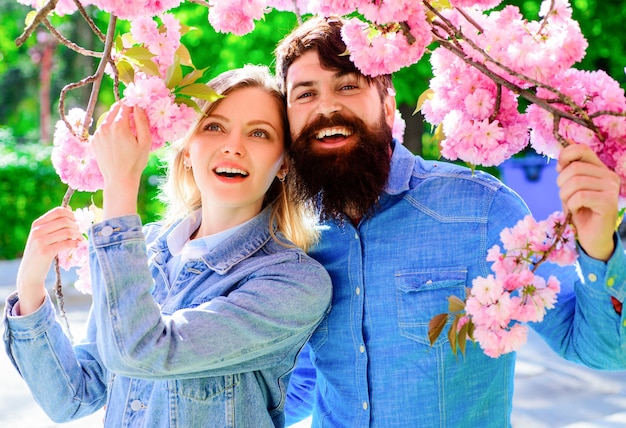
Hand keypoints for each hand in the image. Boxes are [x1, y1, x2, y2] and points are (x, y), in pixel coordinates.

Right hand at [17, 207, 81, 314]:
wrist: (30, 273)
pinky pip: (67, 243)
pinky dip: (75, 244)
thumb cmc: (40, 252)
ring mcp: (40, 241)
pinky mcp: (46, 252)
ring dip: (77, 234)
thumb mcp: (42, 236)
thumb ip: (54, 224)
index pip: (58, 211)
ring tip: (79, 239)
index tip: (75, 221)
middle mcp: (37, 231)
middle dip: (76, 225)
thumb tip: (70, 209)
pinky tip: (76, 245)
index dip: (71, 214)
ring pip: (67, 231)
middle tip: (79, 232)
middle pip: (64, 220)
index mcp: (37, 224)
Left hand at [91, 102, 151, 218]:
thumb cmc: (135, 162)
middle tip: (134, 116)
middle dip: (125, 109)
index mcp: (119, 126)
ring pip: (108, 118)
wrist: (119, 180)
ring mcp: (98, 134)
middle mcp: (105, 127)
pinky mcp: (94, 141)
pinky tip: (118, 140)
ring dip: (117, 119)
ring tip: (126, 131)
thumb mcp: (145, 142)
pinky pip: (103, 128)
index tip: (139, 108)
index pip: (126, 105)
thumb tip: (138, 106)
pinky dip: (110, 129)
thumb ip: (142, 121)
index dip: (133, 104)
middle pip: (115, 108)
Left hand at [556, 144, 619, 260]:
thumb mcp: (570, 187)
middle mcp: (609, 176)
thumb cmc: (579, 211)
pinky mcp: (608, 202)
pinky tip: (577, 211)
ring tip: (571, 205)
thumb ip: (569, 170)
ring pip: (575, 182)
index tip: (559, 169)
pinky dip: (571, 205)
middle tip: (566, 197)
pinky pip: (579, 196)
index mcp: (600, 169)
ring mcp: (611, 188)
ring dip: (565, 196)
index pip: (582, 149)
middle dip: (562, 183)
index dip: (565, 156)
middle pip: (575, 167)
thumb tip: (562, 155)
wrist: (591, 238)